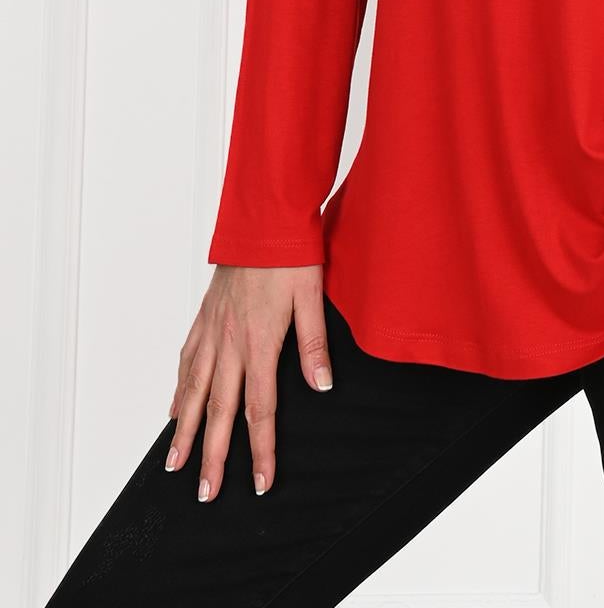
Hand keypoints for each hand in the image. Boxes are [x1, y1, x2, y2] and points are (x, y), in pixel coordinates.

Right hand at [165, 264, 331, 501]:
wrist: (261, 218)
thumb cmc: (289, 255)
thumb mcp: (312, 296)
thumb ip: (314, 343)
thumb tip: (322, 386)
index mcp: (258, 343)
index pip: (259, 410)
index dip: (260, 450)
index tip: (259, 483)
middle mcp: (229, 343)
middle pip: (217, 411)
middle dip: (212, 456)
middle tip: (206, 494)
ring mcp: (212, 330)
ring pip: (192, 391)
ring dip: (183, 431)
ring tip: (175, 464)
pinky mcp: (205, 317)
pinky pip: (187, 360)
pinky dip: (178, 389)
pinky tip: (173, 408)